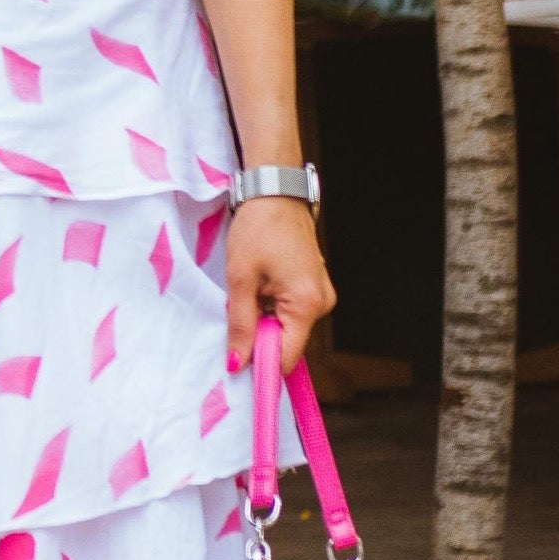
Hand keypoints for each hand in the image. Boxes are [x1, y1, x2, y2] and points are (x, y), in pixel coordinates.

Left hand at [222, 196, 334, 378]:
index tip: (236, 367)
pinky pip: (290, 310)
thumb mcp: (240, 279)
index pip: (285, 357)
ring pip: (286, 326)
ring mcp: (321, 294)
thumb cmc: (257, 230)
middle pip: (287, 343)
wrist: (275, 192)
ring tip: (248, 291)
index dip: (260, 366)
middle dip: (259, 337)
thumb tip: (237, 364)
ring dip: (263, 319)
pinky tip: (259, 286)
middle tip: (236, 312)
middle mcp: (322, 303)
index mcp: (308, 304)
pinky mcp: (315, 286)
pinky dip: (271, 307)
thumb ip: (240, 324)